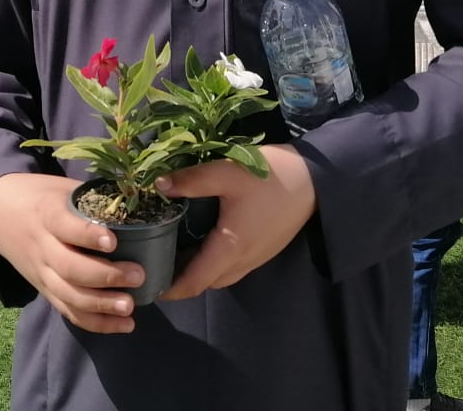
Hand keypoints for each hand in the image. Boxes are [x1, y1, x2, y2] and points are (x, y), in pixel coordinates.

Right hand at [0, 173, 144, 333]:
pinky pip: (68, 311)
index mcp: (46, 214)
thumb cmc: (41, 196)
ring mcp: (41, 273)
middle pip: (69, 268)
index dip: (87, 235)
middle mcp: (42, 247)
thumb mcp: (62, 188)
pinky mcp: (44, 290)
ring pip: (68, 295)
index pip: (64, 226)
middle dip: (105, 276)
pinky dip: (96, 323)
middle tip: (138, 275)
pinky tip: (124, 325)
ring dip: (101, 305)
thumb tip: (139, 200)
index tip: (113, 241)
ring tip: (131, 307)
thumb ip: (93, 198)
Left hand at [157, 144, 314, 300]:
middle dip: (179, 280)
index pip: (193, 282)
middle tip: (154, 263)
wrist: (314, 179)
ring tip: (173, 252)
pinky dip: (212, 262)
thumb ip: (191, 180)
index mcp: (229, 249)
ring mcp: (256, 258)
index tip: (147, 285)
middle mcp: (243, 262)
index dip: (169, 289)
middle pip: (205, 283)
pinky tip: (201, 240)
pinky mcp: (264, 249)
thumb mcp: (226, 172)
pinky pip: (232, 266)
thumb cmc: (269, 177)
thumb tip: (158, 186)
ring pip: (220, 276)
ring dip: (197, 272)